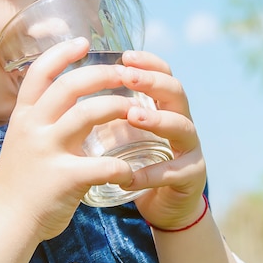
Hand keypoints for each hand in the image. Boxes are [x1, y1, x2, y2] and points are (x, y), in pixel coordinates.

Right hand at [0, 38, 133, 241]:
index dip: (62, 53)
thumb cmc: (19, 181)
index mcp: (23, 116)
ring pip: (88, 114)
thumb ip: (42, 120)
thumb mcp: (22, 141)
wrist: (5, 223)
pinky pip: (103, 164)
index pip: (40, 73)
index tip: (84, 41)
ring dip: (118, 108)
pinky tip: (129, 171)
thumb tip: (69, 102)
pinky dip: (122, 166)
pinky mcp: (64, 178)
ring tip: (136, 112)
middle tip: (125, 73)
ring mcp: (47, 151)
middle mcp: (32, 127)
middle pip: (70, 86)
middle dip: (102, 74)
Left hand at [120, 50, 206, 229]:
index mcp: (164, 106)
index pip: (163, 74)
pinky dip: (151, 174)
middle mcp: (182, 121)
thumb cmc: (137, 161)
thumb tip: (70, 85)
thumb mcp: (124, 132)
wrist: (162, 206)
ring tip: (132, 116)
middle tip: (127, 76)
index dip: (148, 62)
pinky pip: (174, 172)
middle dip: (152, 82)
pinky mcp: (191, 177)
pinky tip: (129, 176)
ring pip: (182, 127)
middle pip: (176, 92)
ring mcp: (190, 149)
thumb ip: (111, 111)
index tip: (125, 56)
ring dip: (157, 119)